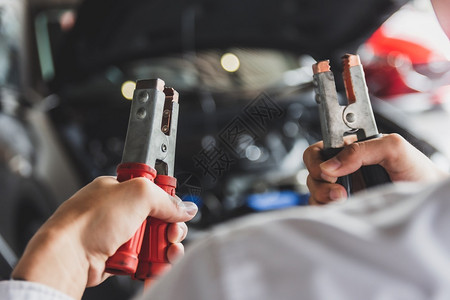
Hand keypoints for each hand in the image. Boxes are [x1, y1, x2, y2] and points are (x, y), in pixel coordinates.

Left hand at [11, 176, 197, 298]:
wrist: (68, 256)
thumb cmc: (88, 221)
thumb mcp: (137, 194)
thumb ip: (166, 198)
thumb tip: (186, 207)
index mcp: (120, 189)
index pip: (155, 192)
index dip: (169, 202)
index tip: (177, 212)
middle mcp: (119, 210)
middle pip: (158, 219)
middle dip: (170, 229)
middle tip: (172, 235)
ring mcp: (117, 234)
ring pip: (153, 241)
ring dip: (165, 249)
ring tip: (168, 254)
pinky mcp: (116, 256)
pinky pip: (142, 259)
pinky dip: (152, 265)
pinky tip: (156, 266)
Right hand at [303, 133, 447, 204]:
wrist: (429, 197)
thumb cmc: (417, 171)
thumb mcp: (394, 148)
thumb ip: (362, 149)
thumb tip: (332, 164)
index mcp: (350, 150)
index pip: (319, 150)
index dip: (317, 160)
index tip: (328, 171)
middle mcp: (343, 169)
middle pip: (312, 172)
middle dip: (320, 182)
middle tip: (338, 191)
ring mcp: (342, 189)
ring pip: (314, 192)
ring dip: (323, 197)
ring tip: (344, 201)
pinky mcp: (344, 208)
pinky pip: (321, 209)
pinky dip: (326, 211)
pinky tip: (343, 210)